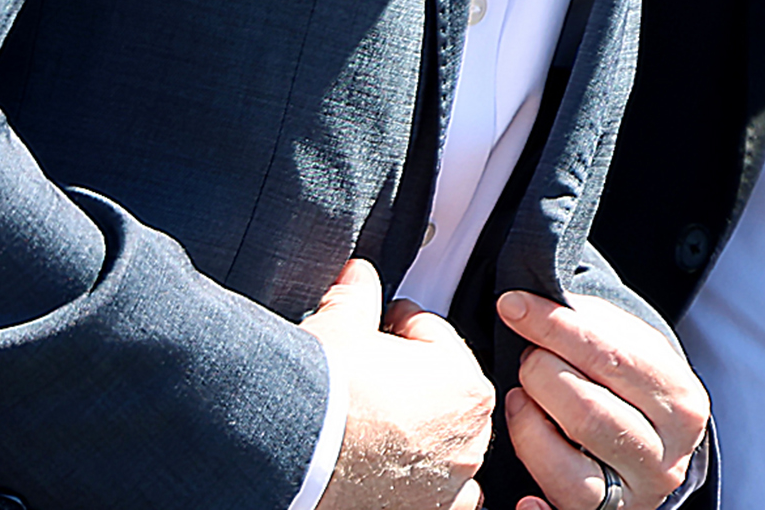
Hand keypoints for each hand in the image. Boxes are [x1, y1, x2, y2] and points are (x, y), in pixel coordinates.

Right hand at [308, 258, 492, 509]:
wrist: (295, 453)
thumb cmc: (326, 394)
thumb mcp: (342, 323)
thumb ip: (359, 293)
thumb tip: (358, 276)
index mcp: (465, 384)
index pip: (436, 337)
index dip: (401, 326)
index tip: (381, 328)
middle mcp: (469, 439)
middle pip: (446, 391)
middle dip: (415, 377)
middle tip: (374, 369)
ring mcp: (451, 483)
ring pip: (449, 444)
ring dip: (426, 430)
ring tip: (380, 416)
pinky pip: (445, 495)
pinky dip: (427, 479)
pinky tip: (396, 464)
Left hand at [496, 291, 708, 509]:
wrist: (652, 438)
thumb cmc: (628, 381)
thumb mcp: (628, 343)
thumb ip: (589, 321)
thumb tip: (528, 305)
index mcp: (681, 401)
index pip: (611, 357)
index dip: (555, 327)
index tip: (513, 306)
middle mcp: (665, 457)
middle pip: (586, 413)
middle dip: (540, 373)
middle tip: (528, 357)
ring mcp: (635, 495)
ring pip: (567, 469)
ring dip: (527, 424)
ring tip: (521, 398)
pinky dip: (536, 507)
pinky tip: (522, 496)